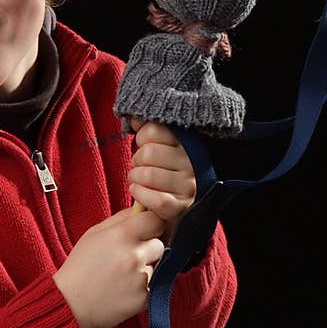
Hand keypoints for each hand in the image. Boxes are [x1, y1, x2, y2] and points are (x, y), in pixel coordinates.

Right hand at [52, 207, 166, 327]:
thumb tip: (142, 208)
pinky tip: (123, 289)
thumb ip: (120, 219)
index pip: (156, 220)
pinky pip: (152, 286)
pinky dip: (141, 287)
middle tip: (128, 257)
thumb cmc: (80, 266)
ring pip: (156, 266)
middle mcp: (135, 255)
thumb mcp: (94, 234)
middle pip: (159, 244)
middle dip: (148, 248)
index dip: (151, 225)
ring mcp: (141, 278)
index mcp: (122, 235)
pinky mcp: (145, 298)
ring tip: (122, 276)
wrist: (71, 304)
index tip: (144, 230)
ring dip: (144, 268)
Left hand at [127, 119, 196, 241]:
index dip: (142, 138)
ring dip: (135, 179)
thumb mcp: (164, 149)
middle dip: (136, 161)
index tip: (145, 146)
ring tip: (138, 181)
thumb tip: (135, 118)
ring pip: (147, 175)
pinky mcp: (180, 207)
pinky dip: (139, 194)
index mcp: (188, 144)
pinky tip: (138, 192)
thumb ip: (150, 131)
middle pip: (148, 153)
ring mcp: (188, 186)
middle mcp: (192, 163)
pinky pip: (152, 198)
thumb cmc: (167, 175)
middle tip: (141, 168)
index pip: (154, 130)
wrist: (181, 209)